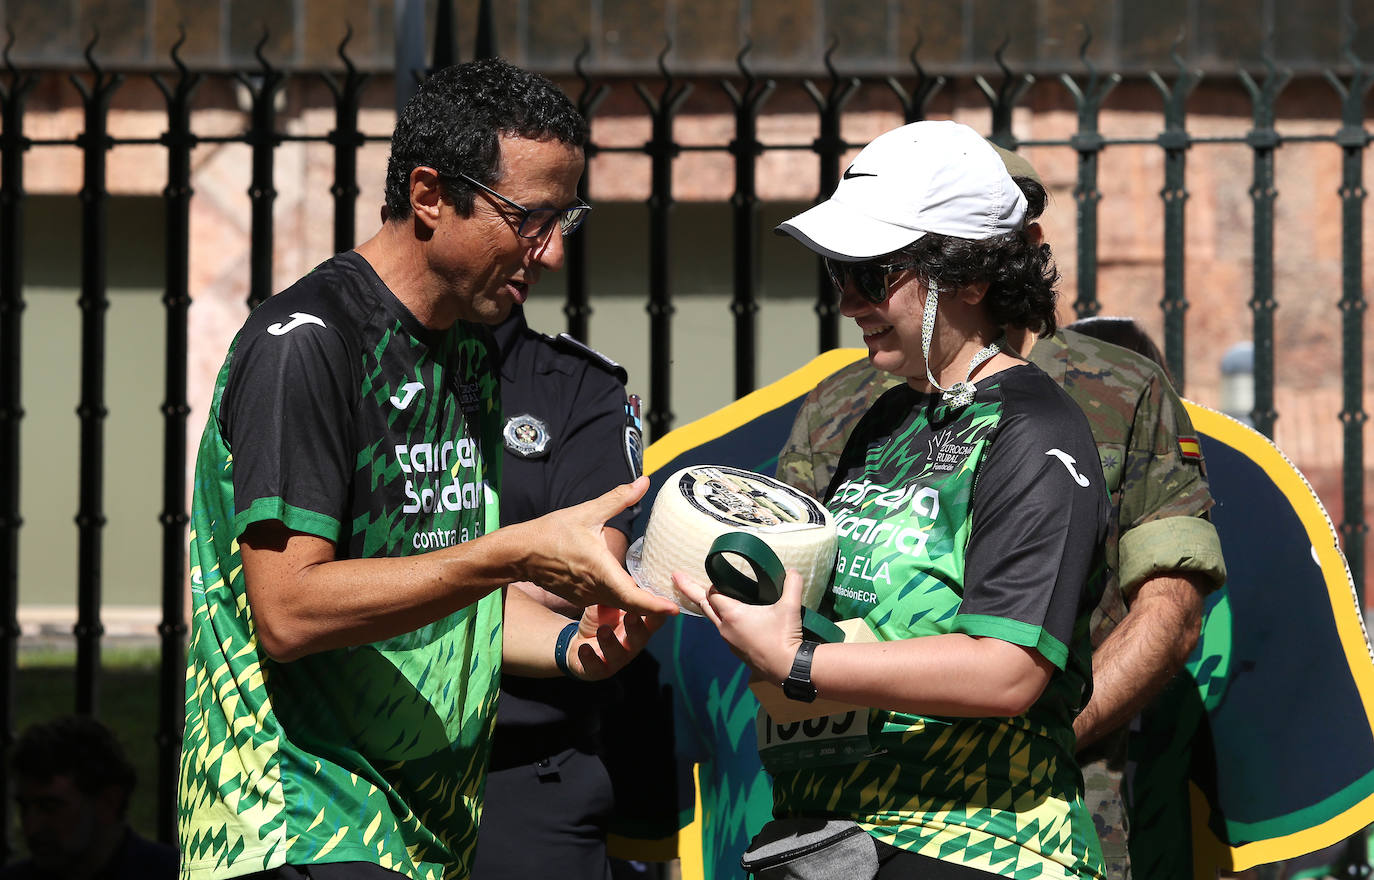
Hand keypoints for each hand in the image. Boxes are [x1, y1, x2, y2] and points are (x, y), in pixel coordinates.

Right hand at [522, 477, 676, 616]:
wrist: (520, 553)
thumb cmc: (552, 531)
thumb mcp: (587, 512)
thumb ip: (618, 498)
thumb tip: (644, 482)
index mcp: (601, 571)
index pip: (633, 597)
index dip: (655, 607)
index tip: (675, 610)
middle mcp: (595, 590)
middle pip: (631, 606)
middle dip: (654, 608)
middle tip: (678, 602)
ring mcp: (586, 597)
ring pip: (619, 605)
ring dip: (638, 605)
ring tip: (662, 598)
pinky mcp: (580, 599)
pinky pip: (606, 602)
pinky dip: (622, 600)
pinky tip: (635, 591)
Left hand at [565, 604, 667, 680]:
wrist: (581, 647)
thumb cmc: (603, 621)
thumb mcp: (611, 605)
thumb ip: (620, 594)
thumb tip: (629, 577)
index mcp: (640, 626)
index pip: (655, 618)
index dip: (660, 611)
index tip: (661, 602)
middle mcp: (632, 644)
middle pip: (640, 638)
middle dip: (636, 627)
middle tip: (631, 615)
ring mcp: (616, 659)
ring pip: (617, 654)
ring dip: (611, 642)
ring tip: (603, 630)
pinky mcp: (598, 670)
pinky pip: (596, 667)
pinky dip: (590, 658)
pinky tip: (584, 649)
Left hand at [673, 567, 804, 683]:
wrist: (789, 669)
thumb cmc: (785, 636)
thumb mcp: (790, 607)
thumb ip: (792, 584)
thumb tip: (794, 570)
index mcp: (733, 615)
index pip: (713, 594)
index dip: (712, 583)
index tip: (709, 573)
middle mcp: (725, 628)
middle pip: (703, 605)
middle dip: (689, 589)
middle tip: (676, 577)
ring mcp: (729, 641)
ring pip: (713, 619)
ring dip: (708, 606)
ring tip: (705, 597)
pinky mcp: (736, 650)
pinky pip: (723, 631)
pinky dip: (721, 620)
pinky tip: (730, 618)